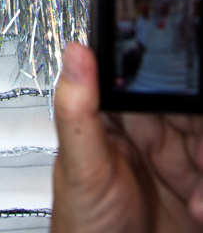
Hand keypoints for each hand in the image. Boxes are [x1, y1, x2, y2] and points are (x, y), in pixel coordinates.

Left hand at [52, 43, 202, 232]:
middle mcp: (154, 136)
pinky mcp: (199, 195)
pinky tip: (199, 211)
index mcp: (121, 118)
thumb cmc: (81, 229)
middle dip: (201, 122)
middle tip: (200, 154)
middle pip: (192, 110)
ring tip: (197, 197)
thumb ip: (78, 111)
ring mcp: (180, 167)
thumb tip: (76, 52)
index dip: (175, 80)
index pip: (153, 82)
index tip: (191, 81)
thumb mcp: (79, 168)